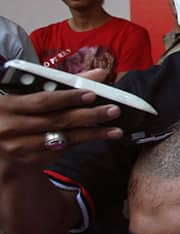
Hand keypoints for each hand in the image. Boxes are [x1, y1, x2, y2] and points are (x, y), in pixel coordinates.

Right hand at [0, 89, 122, 169]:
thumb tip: (100, 73)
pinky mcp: (29, 160)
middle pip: (57, 121)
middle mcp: (10, 127)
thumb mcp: (29, 94)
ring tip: (115, 130)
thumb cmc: (17, 110)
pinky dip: (80, 142)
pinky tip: (97, 137)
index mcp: (8, 106)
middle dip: (88, 116)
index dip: (68, 98)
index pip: (43, 101)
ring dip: (91, 134)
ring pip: (62, 139)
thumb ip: (64, 82)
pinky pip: (61, 150)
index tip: (92, 94)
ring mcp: (19, 147)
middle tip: (113, 111)